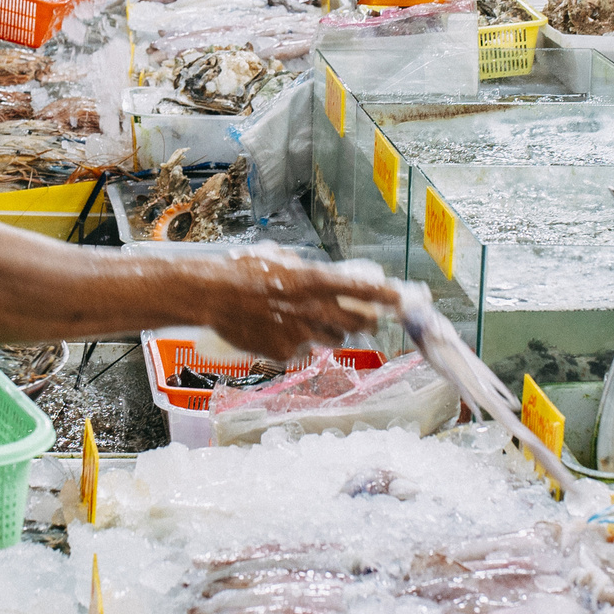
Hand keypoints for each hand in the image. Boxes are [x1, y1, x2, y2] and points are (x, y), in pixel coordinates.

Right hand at [198, 247, 404, 361]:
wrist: (212, 295)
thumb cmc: (243, 271)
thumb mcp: (282, 260)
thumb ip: (308, 271)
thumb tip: (328, 277)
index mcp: (314, 281)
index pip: (363, 290)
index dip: (387, 296)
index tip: (401, 298)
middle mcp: (313, 309)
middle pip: (360, 323)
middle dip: (367, 321)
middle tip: (366, 318)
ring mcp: (300, 334)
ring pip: (335, 340)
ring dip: (332, 333)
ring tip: (311, 321)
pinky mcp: (285, 353)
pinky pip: (303, 352)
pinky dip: (297, 345)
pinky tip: (278, 331)